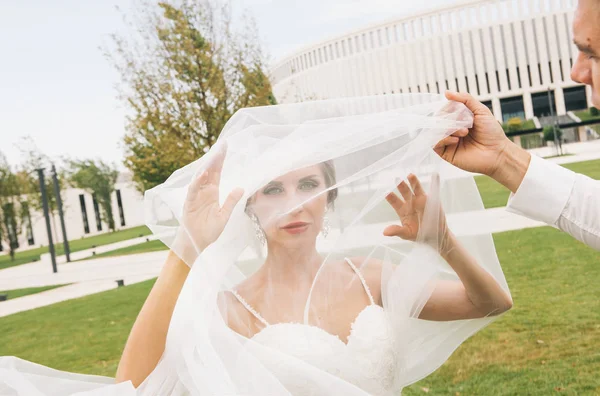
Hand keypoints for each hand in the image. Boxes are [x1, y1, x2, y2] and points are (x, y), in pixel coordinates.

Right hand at [176, 147, 243, 263]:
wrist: (197, 244)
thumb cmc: (209, 231)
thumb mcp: (224, 216)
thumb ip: (231, 202)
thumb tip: (241, 188)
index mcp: (212, 193)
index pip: (217, 173)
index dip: (220, 160)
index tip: (224, 147)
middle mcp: (204, 192)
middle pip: (210, 171)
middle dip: (215, 158)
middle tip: (222, 144)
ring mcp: (196, 196)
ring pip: (201, 178)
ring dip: (207, 166)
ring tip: (214, 154)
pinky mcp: (189, 203)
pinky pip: (193, 191)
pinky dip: (197, 182)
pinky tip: (203, 174)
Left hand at [383, 174, 448, 249]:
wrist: (433, 236)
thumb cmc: (417, 234)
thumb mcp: (406, 234)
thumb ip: (396, 231)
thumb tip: (385, 232)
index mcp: (402, 209)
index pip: (394, 201)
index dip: (390, 196)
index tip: (386, 192)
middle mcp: (410, 202)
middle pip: (404, 192)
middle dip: (400, 185)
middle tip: (396, 178)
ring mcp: (421, 200)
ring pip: (416, 188)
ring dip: (413, 182)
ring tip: (410, 175)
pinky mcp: (432, 200)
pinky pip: (433, 189)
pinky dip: (434, 182)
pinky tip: (435, 175)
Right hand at [434, 91, 514, 175]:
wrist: (498, 153)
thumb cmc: (492, 133)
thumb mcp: (481, 111)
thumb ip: (465, 99)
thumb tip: (447, 92)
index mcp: (458, 120)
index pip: (444, 111)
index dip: (448, 109)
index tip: (460, 111)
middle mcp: (452, 130)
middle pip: (438, 120)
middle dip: (449, 119)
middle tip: (464, 124)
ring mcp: (448, 141)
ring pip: (435, 131)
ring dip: (448, 129)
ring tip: (464, 133)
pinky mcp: (446, 153)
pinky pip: (435, 144)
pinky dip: (443, 139)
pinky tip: (456, 140)